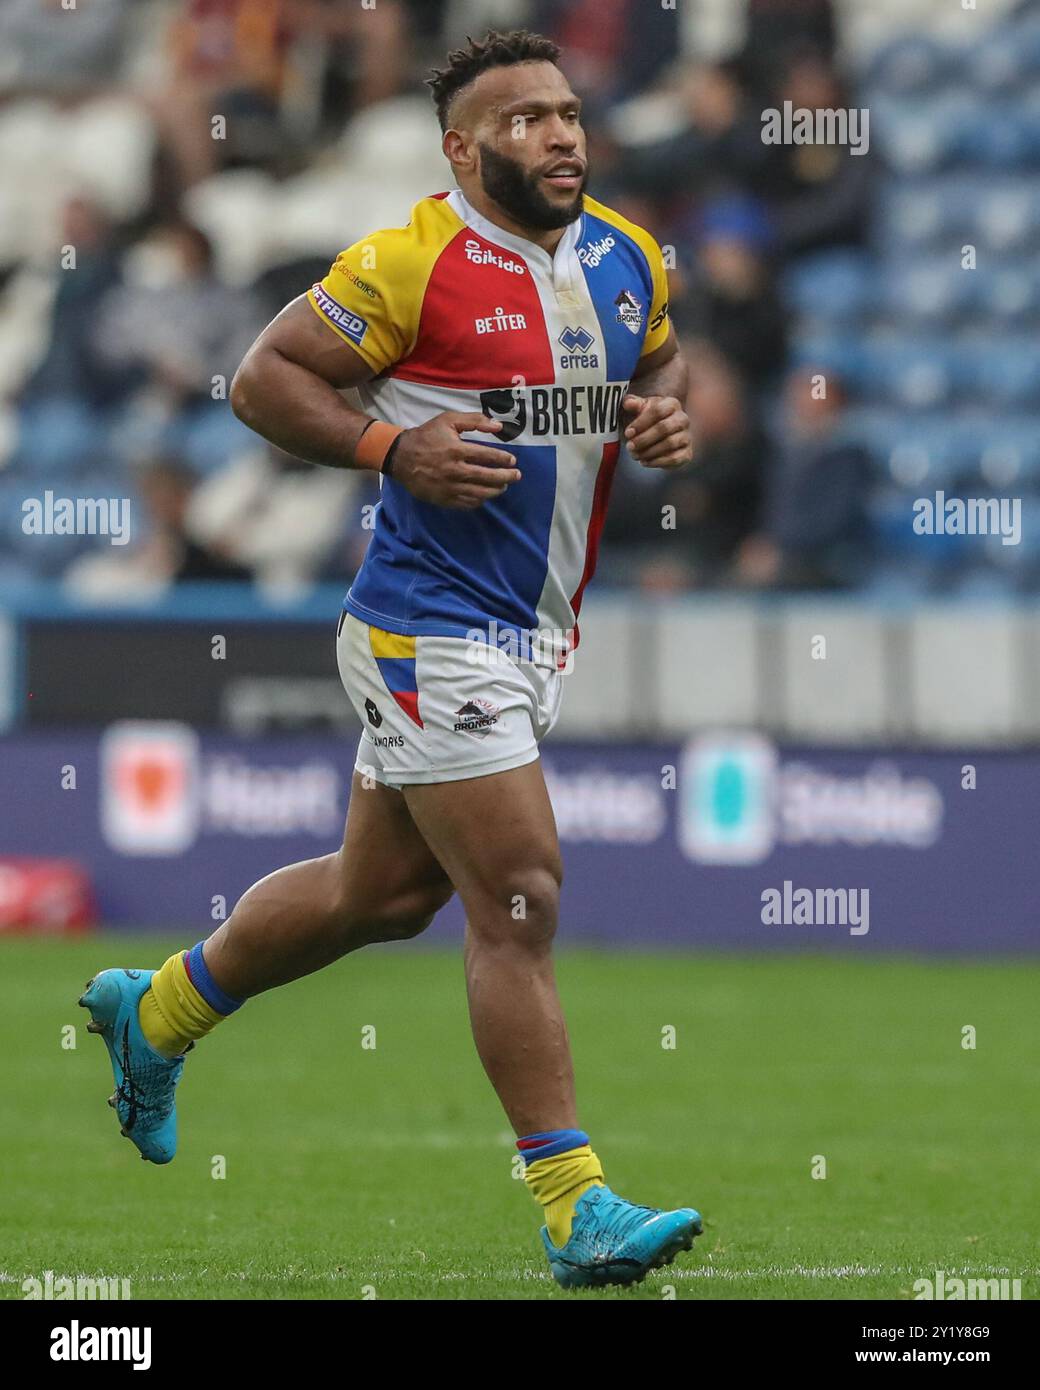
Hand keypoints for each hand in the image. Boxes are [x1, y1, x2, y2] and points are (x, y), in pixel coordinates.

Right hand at [391, 412, 521, 508]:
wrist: (400, 457)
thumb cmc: (427, 436)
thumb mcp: (448, 420)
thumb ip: (474, 420)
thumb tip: (498, 426)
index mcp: (456, 449)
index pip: (487, 456)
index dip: (503, 459)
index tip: (512, 461)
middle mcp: (454, 470)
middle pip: (487, 477)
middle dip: (505, 477)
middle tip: (516, 476)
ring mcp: (449, 487)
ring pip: (479, 493)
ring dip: (495, 490)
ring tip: (503, 487)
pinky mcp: (443, 498)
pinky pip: (466, 503)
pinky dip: (479, 500)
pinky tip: (485, 496)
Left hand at [622, 393, 692, 468]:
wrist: (661, 436)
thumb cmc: (649, 419)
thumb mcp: (640, 409)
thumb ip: (633, 404)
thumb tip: (628, 402)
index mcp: (672, 404)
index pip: (657, 411)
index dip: (641, 423)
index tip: (628, 433)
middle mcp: (683, 419)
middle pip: (664, 428)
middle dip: (644, 439)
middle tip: (630, 446)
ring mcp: (686, 437)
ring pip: (669, 444)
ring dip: (649, 451)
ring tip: (635, 455)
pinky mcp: (687, 453)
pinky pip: (674, 459)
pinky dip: (657, 462)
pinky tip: (644, 462)